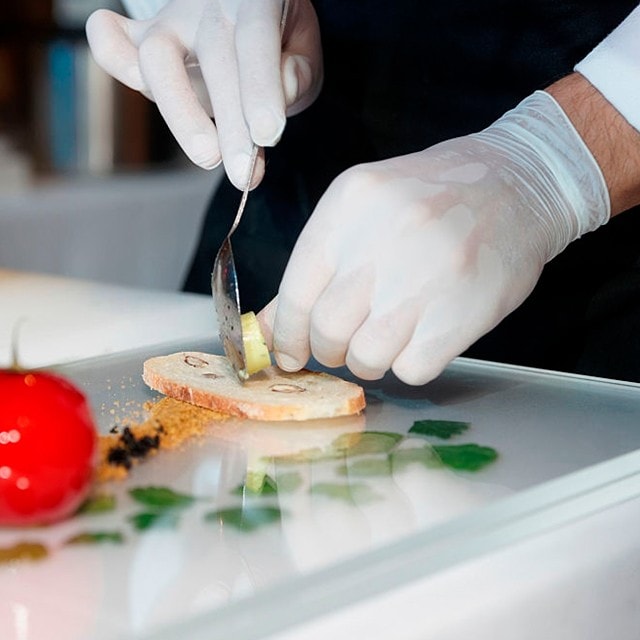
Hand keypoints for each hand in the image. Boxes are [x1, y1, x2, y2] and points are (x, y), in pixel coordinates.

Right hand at [85, 0, 322, 187]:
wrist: (248, 12)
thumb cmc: (279, 41)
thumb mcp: (304, 50)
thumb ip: (299, 72)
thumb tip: (283, 90)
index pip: (256, 41)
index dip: (260, 89)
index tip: (267, 137)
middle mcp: (210, 3)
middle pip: (213, 56)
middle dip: (229, 123)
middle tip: (243, 173)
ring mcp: (172, 17)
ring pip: (158, 56)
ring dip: (180, 113)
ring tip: (207, 156)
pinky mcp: (144, 35)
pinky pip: (111, 38)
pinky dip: (111, 56)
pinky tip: (134, 81)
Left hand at [259, 91, 609, 384]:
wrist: (519, 183)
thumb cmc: (433, 197)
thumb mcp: (366, 209)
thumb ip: (320, 264)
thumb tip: (274, 325)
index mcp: (349, 205)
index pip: (296, 291)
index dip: (285, 334)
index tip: (287, 354)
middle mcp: (382, 240)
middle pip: (327, 330)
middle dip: (327, 350)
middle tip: (340, 345)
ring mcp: (425, 279)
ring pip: (366, 358)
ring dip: (367, 361)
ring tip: (385, 339)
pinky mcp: (462, 314)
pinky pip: (411, 369)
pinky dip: (409, 363)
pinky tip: (421, 337)